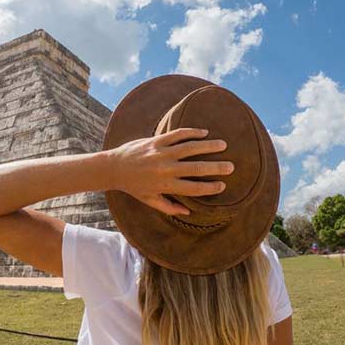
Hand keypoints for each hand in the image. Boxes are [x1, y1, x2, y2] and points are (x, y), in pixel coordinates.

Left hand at [107, 127, 233, 215]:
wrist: (114, 167)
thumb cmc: (133, 186)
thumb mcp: (150, 200)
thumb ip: (169, 207)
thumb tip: (188, 212)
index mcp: (166, 186)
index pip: (194, 188)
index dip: (210, 187)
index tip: (222, 185)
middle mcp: (166, 169)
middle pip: (197, 168)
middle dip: (216, 167)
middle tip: (231, 166)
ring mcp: (161, 153)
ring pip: (190, 148)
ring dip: (208, 146)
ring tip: (222, 145)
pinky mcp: (156, 140)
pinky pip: (177, 135)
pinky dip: (192, 132)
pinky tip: (203, 132)